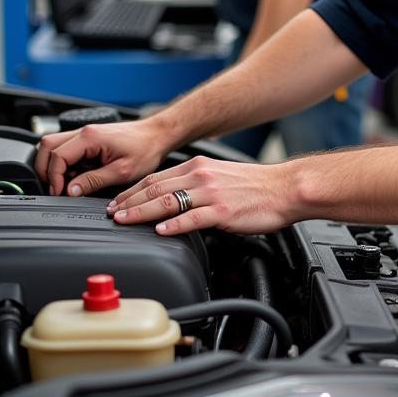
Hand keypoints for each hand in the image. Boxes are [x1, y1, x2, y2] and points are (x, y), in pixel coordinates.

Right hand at [35, 116, 173, 196]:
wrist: (158, 136)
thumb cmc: (145, 149)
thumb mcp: (121, 172)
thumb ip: (93, 182)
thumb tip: (70, 191)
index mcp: (90, 137)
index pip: (57, 156)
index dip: (53, 178)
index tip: (59, 193)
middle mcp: (84, 132)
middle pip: (48, 147)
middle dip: (47, 170)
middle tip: (57, 189)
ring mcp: (85, 134)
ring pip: (54, 146)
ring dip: (55, 167)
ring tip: (69, 183)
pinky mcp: (89, 139)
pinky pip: (67, 150)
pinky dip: (67, 164)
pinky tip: (79, 176)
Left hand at [107, 155, 296, 235]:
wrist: (285, 188)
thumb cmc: (257, 187)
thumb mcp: (221, 177)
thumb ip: (196, 185)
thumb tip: (174, 201)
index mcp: (199, 166)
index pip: (156, 177)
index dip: (132, 190)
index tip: (117, 201)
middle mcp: (201, 175)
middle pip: (155, 188)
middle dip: (129, 201)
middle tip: (111, 213)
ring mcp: (211, 193)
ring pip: (167, 201)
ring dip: (141, 212)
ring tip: (124, 220)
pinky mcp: (222, 210)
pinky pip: (191, 218)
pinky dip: (173, 224)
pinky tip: (159, 230)